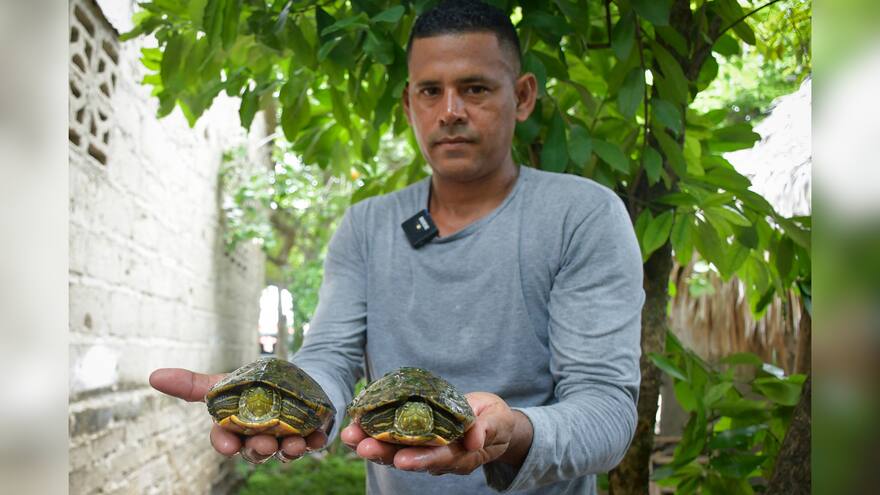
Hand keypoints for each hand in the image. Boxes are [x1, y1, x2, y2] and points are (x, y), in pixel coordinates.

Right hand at [149, 368, 327, 463]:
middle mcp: (259, 439)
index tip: (229, 445)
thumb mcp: (225, 383)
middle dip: (259, 449)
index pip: (226, 441)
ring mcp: (286, 439)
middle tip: (265, 443)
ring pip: (285, 452)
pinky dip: (317, 440)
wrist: (291, 382)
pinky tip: (319, 436)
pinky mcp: (311, 434)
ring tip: (295, 443)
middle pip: (256, 451)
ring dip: (290, 450)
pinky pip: (314, 442)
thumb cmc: (251, 388)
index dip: (226, 444)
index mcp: (236, 429)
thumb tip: (153, 376)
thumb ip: (193, 384)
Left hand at [341, 392, 532, 475]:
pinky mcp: (414, 437)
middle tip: (362, 446)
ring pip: (393, 450)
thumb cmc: (495, 420)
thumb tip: (474, 439)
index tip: (401, 459)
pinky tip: (356, 424)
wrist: (491, 422)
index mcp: (460, 455)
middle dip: (384, 453)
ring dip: (371, 443)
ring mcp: (423, 448)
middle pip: (408, 458)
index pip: (438, 459)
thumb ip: (487, 428)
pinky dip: (372, 431)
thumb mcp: (498, 420)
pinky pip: (391, 437)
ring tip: (349, 435)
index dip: (420, 459)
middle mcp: (437, 457)